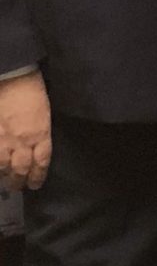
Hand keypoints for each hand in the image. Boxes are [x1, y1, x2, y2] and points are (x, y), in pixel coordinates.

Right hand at [0, 70, 50, 189]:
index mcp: (41, 134)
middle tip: (18, 187)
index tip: (35, 184)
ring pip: (3, 165)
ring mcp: (3, 140)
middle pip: (22, 168)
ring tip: (4, 179)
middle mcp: (22, 141)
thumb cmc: (32, 91)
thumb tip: (36, 144)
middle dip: (20, 180)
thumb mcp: (44, 114)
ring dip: (4, 175)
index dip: (38, 176)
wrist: (11, 78)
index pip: (42, 162)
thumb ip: (39, 132)